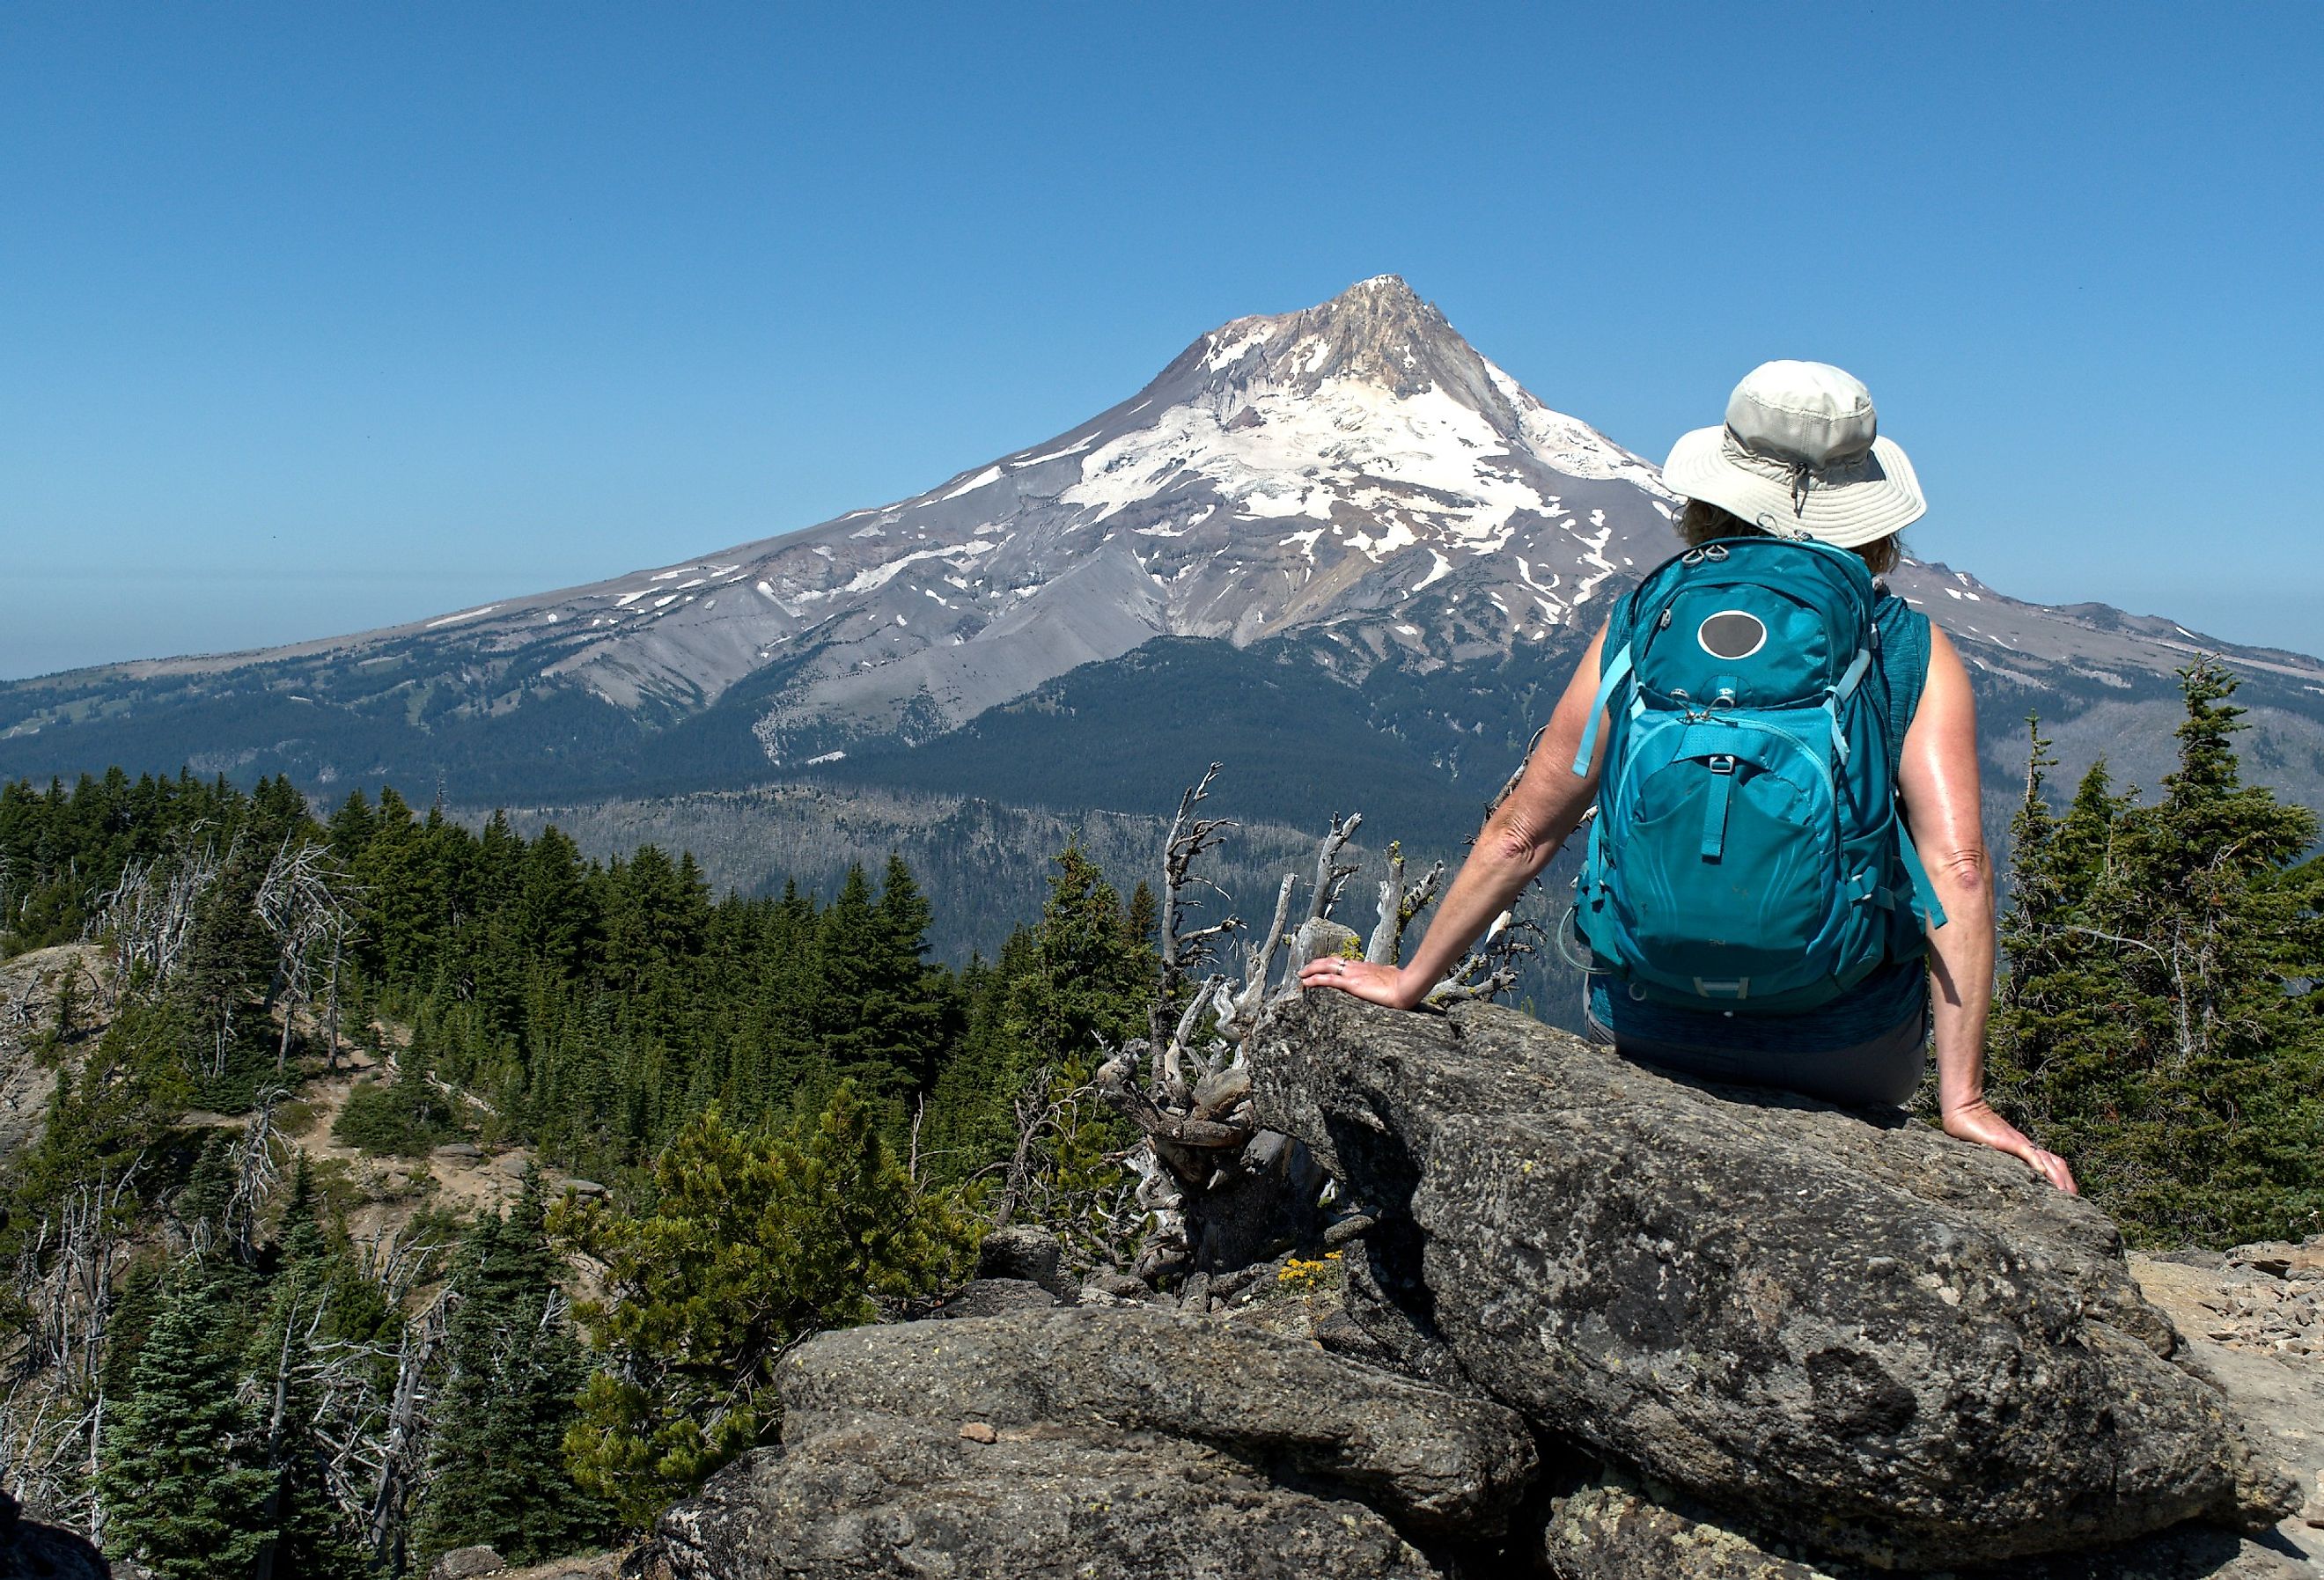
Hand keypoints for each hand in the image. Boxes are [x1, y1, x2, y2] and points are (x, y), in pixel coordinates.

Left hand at [1297, 954, 1417, 1009]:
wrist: (1407, 986)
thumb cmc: (1404, 983)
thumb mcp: (1394, 977)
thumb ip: (1389, 976)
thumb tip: (1393, 976)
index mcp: (1367, 967)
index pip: (1345, 962)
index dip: (1332, 963)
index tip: (1324, 966)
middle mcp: (1357, 967)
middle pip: (1332, 960)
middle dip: (1317, 964)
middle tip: (1306, 969)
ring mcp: (1353, 974)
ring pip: (1326, 967)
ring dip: (1311, 970)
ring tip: (1301, 974)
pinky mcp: (1352, 984)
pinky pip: (1328, 980)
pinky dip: (1314, 980)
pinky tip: (1305, 982)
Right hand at [1942, 1098, 2077, 1192]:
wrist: (1962, 1110)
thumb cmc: (1971, 1129)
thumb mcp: (1988, 1149)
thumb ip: (1997, 1160)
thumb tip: (1999, 1178)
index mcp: (2023, 1148)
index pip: (2051, 1162)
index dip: (2063, 1177)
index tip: (2068, 1194)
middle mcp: (2025, 1144)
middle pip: (2055, 1162)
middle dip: (2066, 1181)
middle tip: (2075, 1200)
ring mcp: (2017, 1142)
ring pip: (2045, 1159)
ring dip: (2057, 1177)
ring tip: (2065, 1194)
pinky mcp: (2006, 1140)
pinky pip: (2026, 1152)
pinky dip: (2037, 1163)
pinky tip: (2043, 1174)